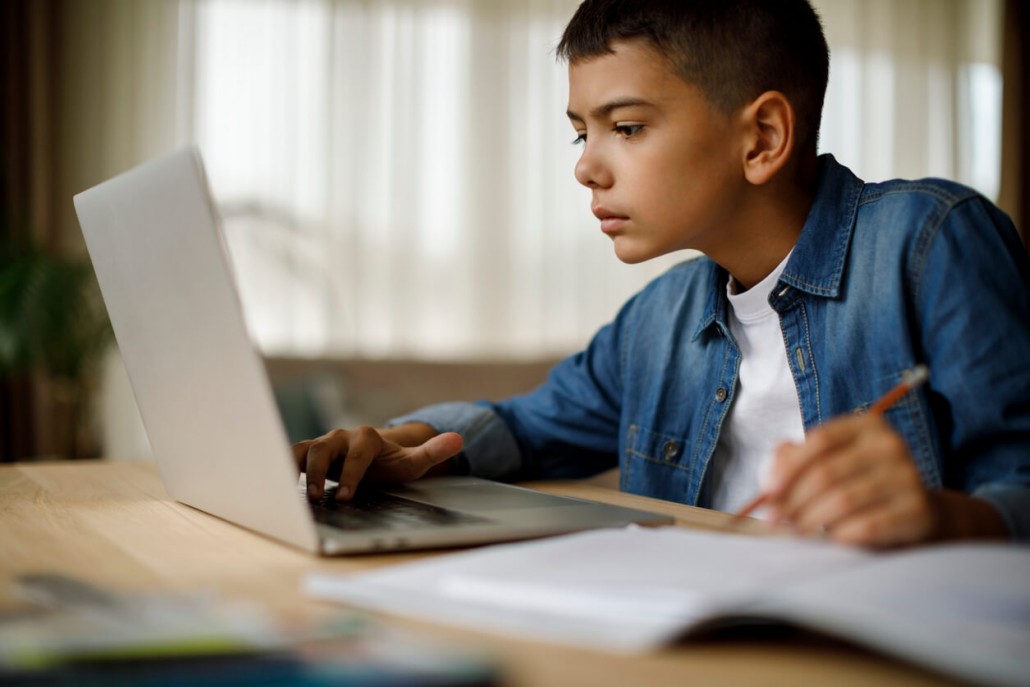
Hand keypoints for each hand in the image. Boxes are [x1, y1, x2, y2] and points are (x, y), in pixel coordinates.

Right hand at [292, 424, 463, 501]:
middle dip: (317, 472)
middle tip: (315, 498)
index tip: (346, 496)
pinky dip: (282, 468)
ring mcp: (324, 444)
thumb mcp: (415, 462)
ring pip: (302, 450)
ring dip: (295, 469)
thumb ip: (433, 452)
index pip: (356, 454)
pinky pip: (291, 457)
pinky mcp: (309, 453)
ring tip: (292, 493)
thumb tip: (459, 439)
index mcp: (366, 437)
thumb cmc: (393, 463)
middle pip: (323, 448)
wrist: (376, 458)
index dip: (350, 474)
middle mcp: (341, 437)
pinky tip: (277, 489)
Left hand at [762, 413, 937, 546]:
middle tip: (773, 518)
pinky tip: (831, 538)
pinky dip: (841, 534)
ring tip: (795, 529)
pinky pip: (868, 525)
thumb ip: (795, 460)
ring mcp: (908, 476)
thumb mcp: (830, 462)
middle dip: (793, 498)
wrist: (916, 510)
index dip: (789, 466)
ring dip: (811, 518)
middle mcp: (890, 445)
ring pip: (844, 500)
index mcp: (866, 426)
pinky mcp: (918, 510)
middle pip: (828, 472)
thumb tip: (770, 479)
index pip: (821, 440)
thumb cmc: (860, 483)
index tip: (768, 490)